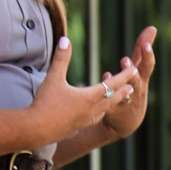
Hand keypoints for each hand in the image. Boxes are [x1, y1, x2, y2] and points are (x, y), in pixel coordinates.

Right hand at [27, 35, 141, 150]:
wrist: (36, 130)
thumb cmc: (46, 103)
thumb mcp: (53, 77)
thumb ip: (61, 59)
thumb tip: (65, 39)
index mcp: (89, 97)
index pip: (111, 84)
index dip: (123, 76)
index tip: (134, 70)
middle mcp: (91, 110)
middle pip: (111, 100)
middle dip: (122, 92)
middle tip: (132, 88)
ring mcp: (84, 122)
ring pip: (102, 112)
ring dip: (110, 104)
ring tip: (114, 101)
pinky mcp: (75, 129)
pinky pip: (91, 121)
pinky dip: (96, 115)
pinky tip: (92, 115)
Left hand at [94, 26, 156, 146]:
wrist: (127, 122)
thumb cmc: (133, 88)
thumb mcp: (139, 68)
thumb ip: (142, 49)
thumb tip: (152, 27)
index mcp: (142, 78)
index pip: (147, 66)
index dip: (147, 56)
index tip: (146, 45)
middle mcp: (136, 89)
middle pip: (136, 80)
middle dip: (131, 70)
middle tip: (124, 60)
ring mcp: (126, 101)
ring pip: (122, 93)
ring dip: (117, 84)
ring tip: (110, 76)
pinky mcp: (114, 111)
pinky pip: (109, 102)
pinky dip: (107, 95)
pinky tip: (102, 83)